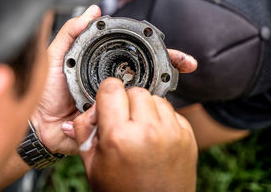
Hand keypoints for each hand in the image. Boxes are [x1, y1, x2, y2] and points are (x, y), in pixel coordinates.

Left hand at [31, 4, 197, 154]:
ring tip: (172, 79)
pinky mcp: (111, 122)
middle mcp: (111, 84)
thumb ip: (71, 32)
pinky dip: (142, 111)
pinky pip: (129, 116)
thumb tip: (93, 9)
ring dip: (161, 88)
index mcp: (102, 67)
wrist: (36, 123)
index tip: (170, 48)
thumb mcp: (55, 56)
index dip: (152, 49)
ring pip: (143, 96)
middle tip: (185, 64)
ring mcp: (113, 103)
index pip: (133, 54)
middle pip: (146, 73)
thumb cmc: (44, 90)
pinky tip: (154, 105)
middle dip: (168, 67)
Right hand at [74, 78, 197, 191]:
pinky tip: (154, 137)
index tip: (107, 102)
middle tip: (123, 120)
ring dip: (145, 108)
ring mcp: (171, 133)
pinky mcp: (187, 136)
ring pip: (155, 98)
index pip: (111, 88)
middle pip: (134, 90)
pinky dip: (161, 119)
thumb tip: (86, 109)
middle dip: (126, 101)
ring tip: (140, 129)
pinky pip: (171, 111)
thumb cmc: (120, 191)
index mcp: (119, 136)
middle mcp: (147, 130)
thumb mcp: (92, 164)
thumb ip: (84, 130)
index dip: (106, 94)